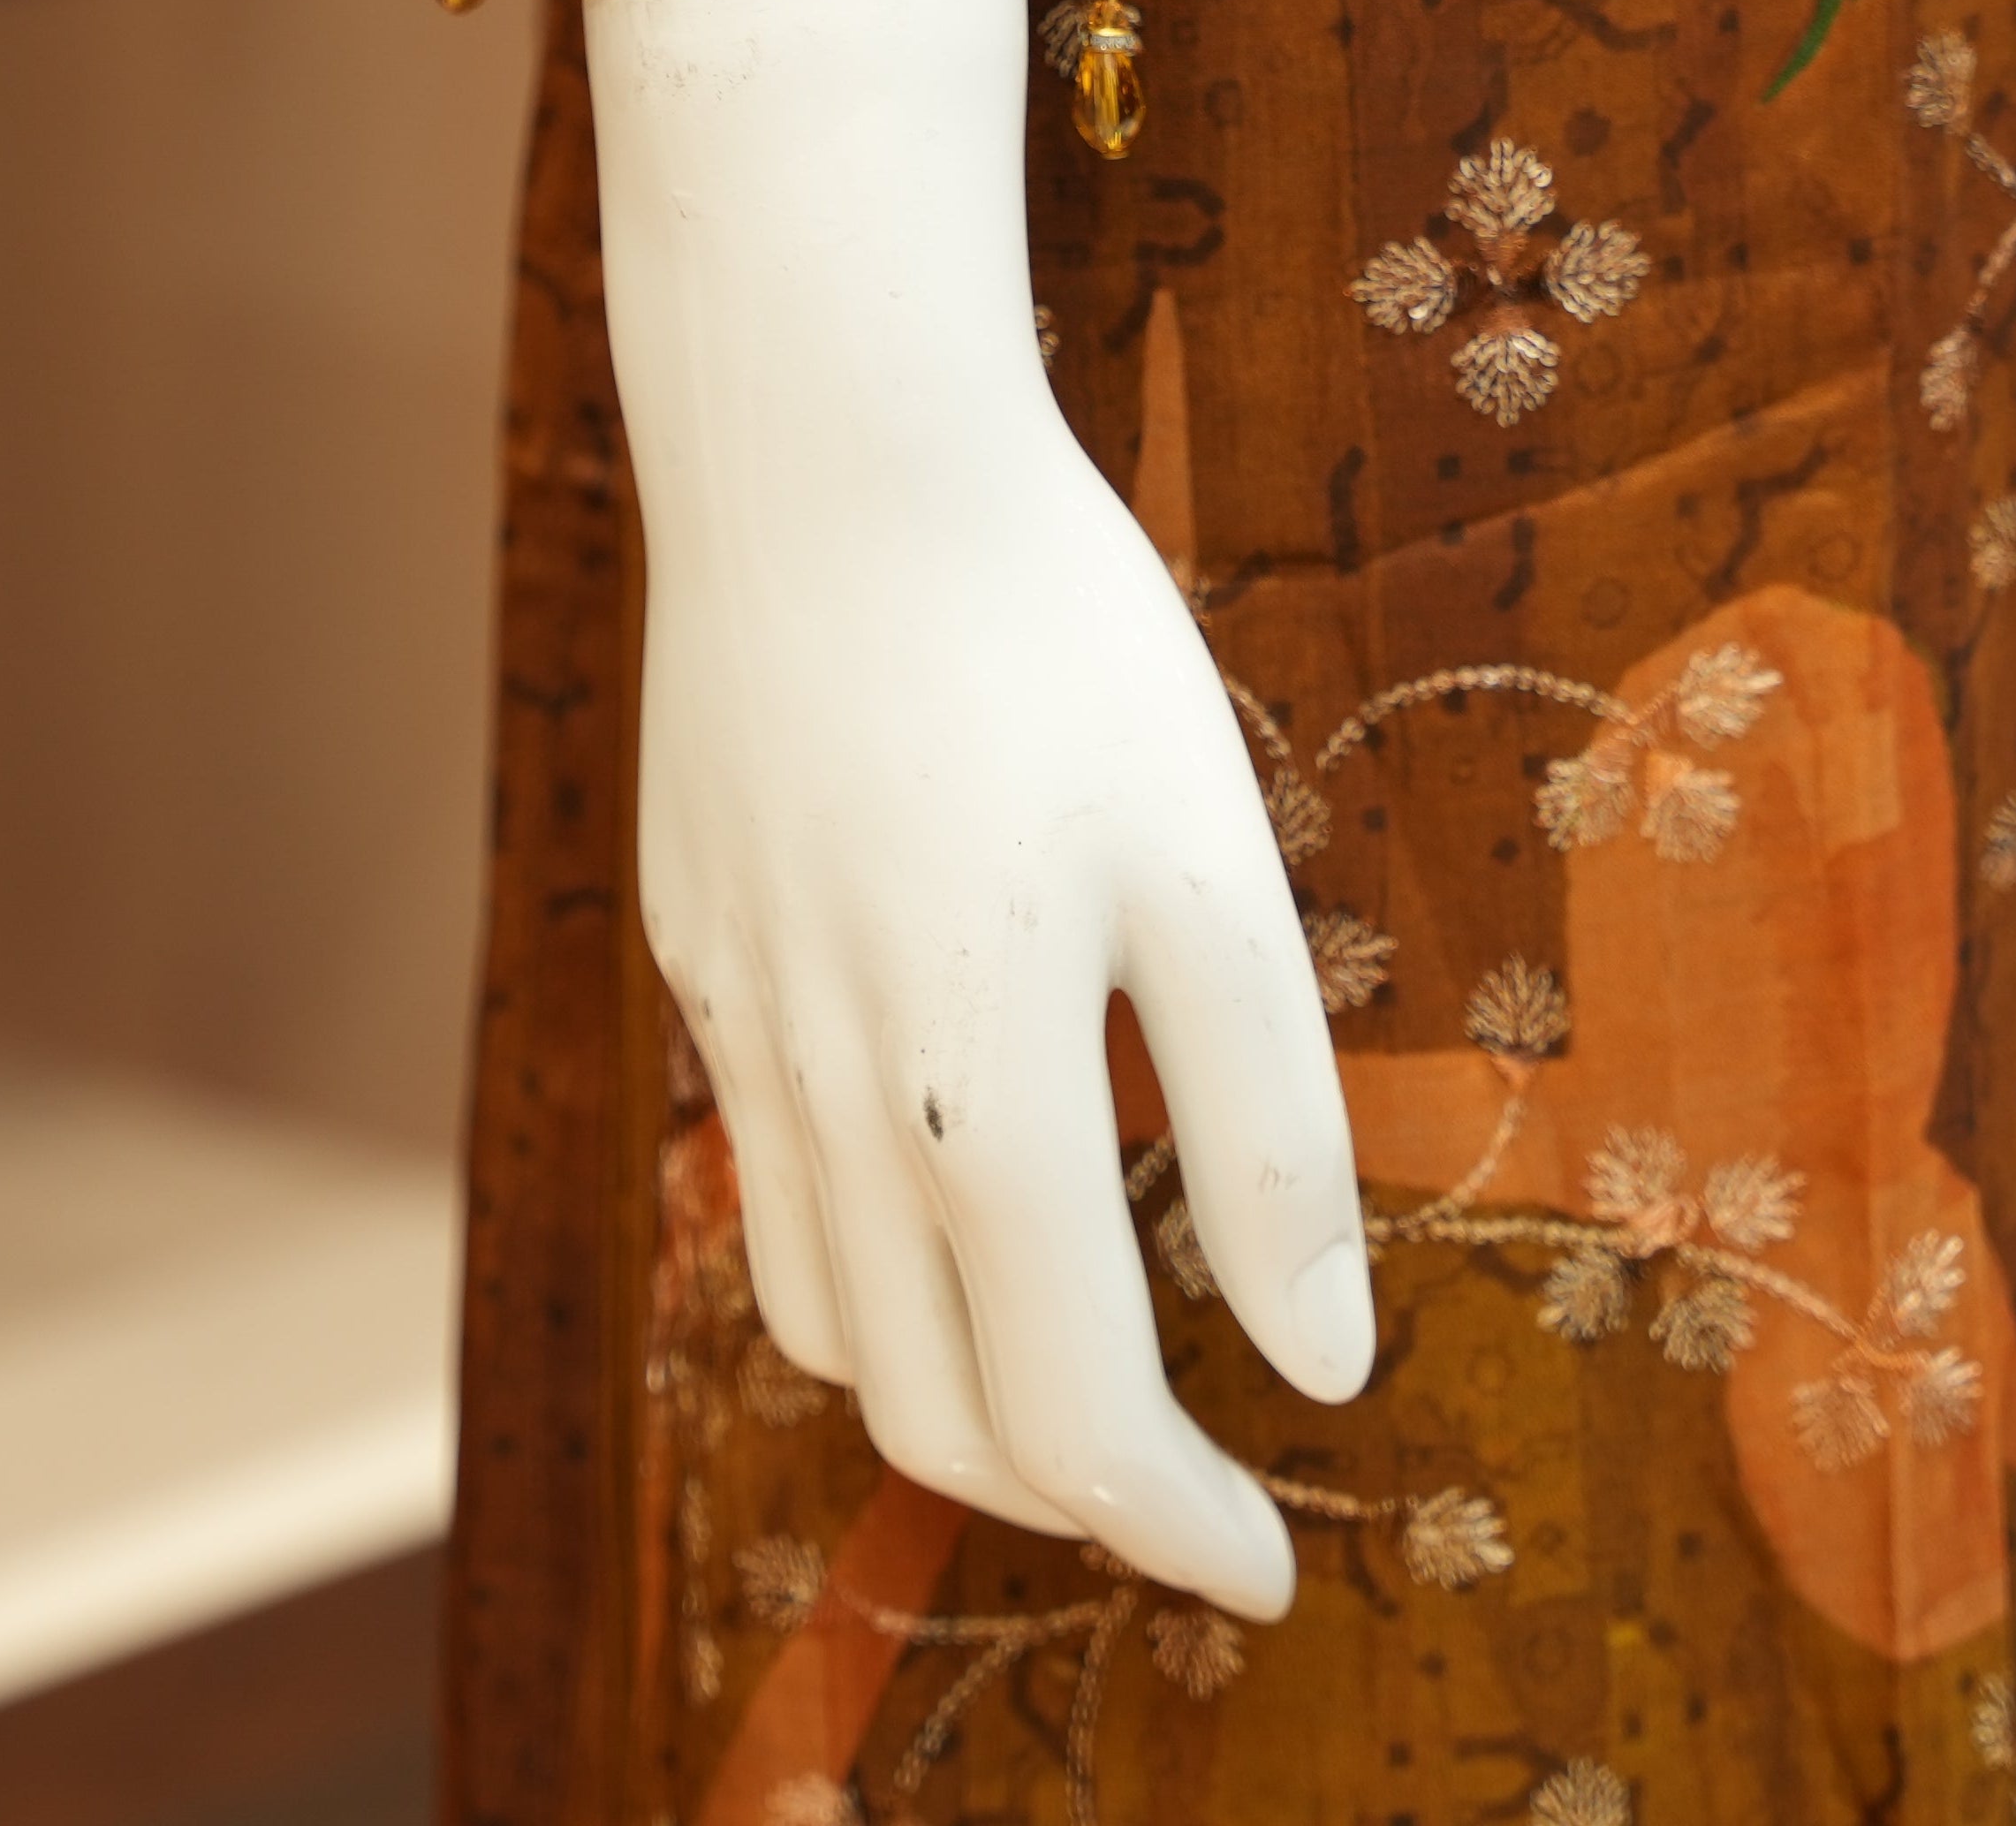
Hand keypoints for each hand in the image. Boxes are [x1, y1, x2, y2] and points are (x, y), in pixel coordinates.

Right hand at [577, 0, 1372, 1615]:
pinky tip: (936, 1175)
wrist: (823, 447)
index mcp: (979, 1095)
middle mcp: (830, 1095)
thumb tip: (1323, 1366)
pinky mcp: (692, 938)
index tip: (1268, 1568)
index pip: (1073, 1413)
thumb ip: (1265, 1130)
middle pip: (931, 1407)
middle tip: (1186, 1491)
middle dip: (1065, 1491)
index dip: (1177, 1524)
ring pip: (822, 1311)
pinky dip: (854, 1252)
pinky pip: (757, 1170)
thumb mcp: (1211, 869)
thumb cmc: (1049, 635)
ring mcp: (734, 1020)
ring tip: (1067, 1365)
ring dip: (946, 1392)